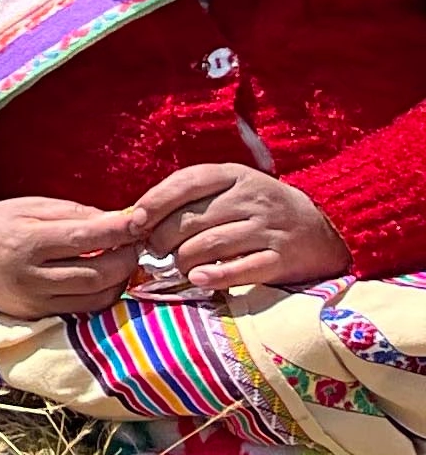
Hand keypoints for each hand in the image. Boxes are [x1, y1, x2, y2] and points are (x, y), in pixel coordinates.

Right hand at [0, 193, 152, 316]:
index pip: (84, 238)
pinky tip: (106, 277)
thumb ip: (71, 213)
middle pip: (98, 273)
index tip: (140, 221)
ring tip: (123, 258)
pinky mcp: (37, 316)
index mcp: (25, 241)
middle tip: (136, 241)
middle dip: (126, 257)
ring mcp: (34, 301)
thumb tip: (117, 221)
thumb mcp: (26, 207)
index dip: (118, 231)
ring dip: (121, 278)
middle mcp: (30, 276)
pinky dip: (104, 294)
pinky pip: (84, 309)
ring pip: (97, 296)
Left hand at [131, 161, 351, 295]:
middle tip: (154, 252)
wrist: (320, 229)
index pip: (187, 182)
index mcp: (235, 175)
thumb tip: (140, 219)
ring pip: (211, 244)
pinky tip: (197, 279)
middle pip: (194, 219)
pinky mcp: (283, 258)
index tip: (135, 222)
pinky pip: (242, 269)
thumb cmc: (256, 209)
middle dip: (164, 239)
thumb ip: (190, 198)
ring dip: (183, 260)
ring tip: (175, 266)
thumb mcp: (229, 190)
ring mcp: (270, 228)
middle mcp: (253, 198)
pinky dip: (215, 276)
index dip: (155, 202)